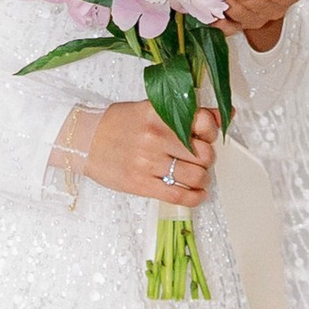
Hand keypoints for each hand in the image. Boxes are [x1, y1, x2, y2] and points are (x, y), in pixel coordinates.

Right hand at [85, 99, 217, 200]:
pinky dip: (194, 198)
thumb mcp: (151, 110)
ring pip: (196, 176)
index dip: (211, 133)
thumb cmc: (118, 124)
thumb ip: (187, 113)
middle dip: (207, 159)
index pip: (204, 122)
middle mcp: (156, 136)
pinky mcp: (141, 184)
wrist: (83, 141)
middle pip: (204, 153)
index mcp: (159, 113)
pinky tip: (196, 194)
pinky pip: (179, 195)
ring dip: (202, 179)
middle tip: (198, 159)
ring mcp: (148, 162)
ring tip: (196, 177)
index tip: (206, 137)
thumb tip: (225, 115)